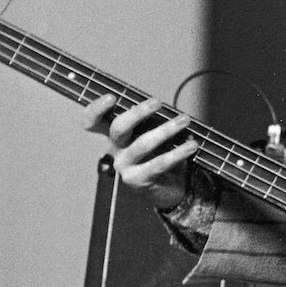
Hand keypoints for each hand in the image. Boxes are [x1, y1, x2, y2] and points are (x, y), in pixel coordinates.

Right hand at [83, 94, 195, 210]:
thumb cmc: (159, 154)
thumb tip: (163, 105)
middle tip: (157, 103)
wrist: (166, 188)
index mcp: (114, 136)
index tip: (111, 98)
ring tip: (184, 120)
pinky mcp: (138, 180)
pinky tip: (192, 146)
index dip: (96, 109)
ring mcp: (124, 166)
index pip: (93, 122)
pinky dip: (178, 153)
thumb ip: (152, 121)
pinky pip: (158, 164)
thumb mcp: (153, 134)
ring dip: (166, 130)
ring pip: (142, 144)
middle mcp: (115, 150)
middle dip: (137, 113)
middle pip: (118, 128)